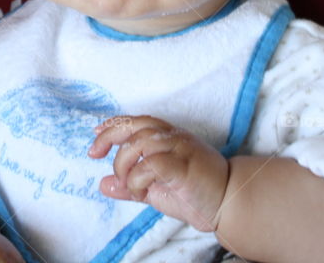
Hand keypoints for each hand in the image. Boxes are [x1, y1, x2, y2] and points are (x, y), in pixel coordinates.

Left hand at [89, 115, 229, 231]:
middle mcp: (174, 137)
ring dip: (124, 164)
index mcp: (168, 136)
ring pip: (140, 142)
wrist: (228, 203)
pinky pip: (152, 163)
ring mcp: (180, 149)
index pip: (137, 121)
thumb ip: (130, 185)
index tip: (96, 132)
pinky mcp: (184, 166)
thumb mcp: (155, 190)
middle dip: (110, 135)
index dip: (114, 124)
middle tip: (95, 152)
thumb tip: (103, 184)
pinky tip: (141, 190)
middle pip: (135, 125)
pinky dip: (138, 177)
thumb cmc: (194, 193)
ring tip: (127, 183)